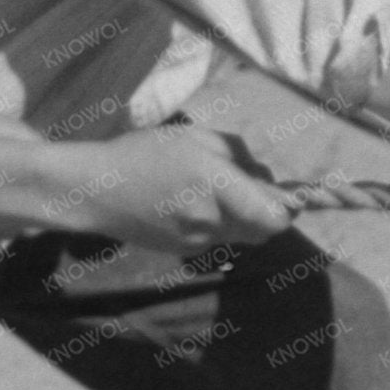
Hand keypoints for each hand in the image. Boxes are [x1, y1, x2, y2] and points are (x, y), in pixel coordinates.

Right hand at [62, 126, 299, 254]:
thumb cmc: (144, 154)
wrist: (95, 192)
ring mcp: (199, 241)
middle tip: (260, 189)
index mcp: (216, 184)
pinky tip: (194, 204)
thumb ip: (238, 154)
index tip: (294, 193)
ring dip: (248, 218)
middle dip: (272, 211)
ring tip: (223, 192)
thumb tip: (265, 174)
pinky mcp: (187, 251)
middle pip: (267, 229)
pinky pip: (221, 238)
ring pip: (246, 235)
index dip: (292, 207)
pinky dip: (222, 223)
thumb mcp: (195, 137)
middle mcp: (212, 219)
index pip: (275, 214)